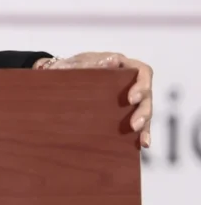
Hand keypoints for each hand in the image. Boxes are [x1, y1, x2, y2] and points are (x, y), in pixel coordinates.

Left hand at [35, 53, 152, 147]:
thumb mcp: (78, 63)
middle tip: (134, 125)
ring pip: (144, 110)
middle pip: (146, 95)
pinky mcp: (124, 111)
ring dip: (145, 124)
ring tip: (140, 138)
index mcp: (122, 65)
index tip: (130, 99)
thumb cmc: (70, 67)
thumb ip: (92, 62)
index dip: (142, 85)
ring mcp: (128, 97)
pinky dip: (141, 133)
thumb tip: (113, 60)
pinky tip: (141, 143)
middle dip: (142, 111)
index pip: (142, 71)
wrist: (58, 79)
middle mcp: (129, 81)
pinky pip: (138, 122)